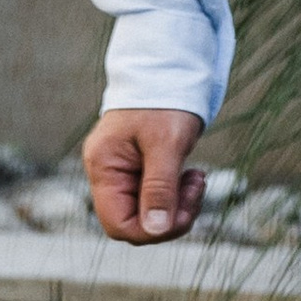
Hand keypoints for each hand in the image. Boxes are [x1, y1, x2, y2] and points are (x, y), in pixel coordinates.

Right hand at [82, 108, 207, 244]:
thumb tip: (155, 229)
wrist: (169, 70)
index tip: (182, 211)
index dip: (151, 230)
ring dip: (178, 206)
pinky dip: (178, 195)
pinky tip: (191, 175)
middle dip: (170, 217)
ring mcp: (122, 173)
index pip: (118, 224)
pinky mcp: (140, 171)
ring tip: (196, 178)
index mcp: (104, 166)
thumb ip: (159, 188)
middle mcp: (108, 174)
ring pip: (149, 214)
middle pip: (134, 223)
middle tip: (195, 188)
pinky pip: (157, 199)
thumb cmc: (164, 100)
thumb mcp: (166, 144)